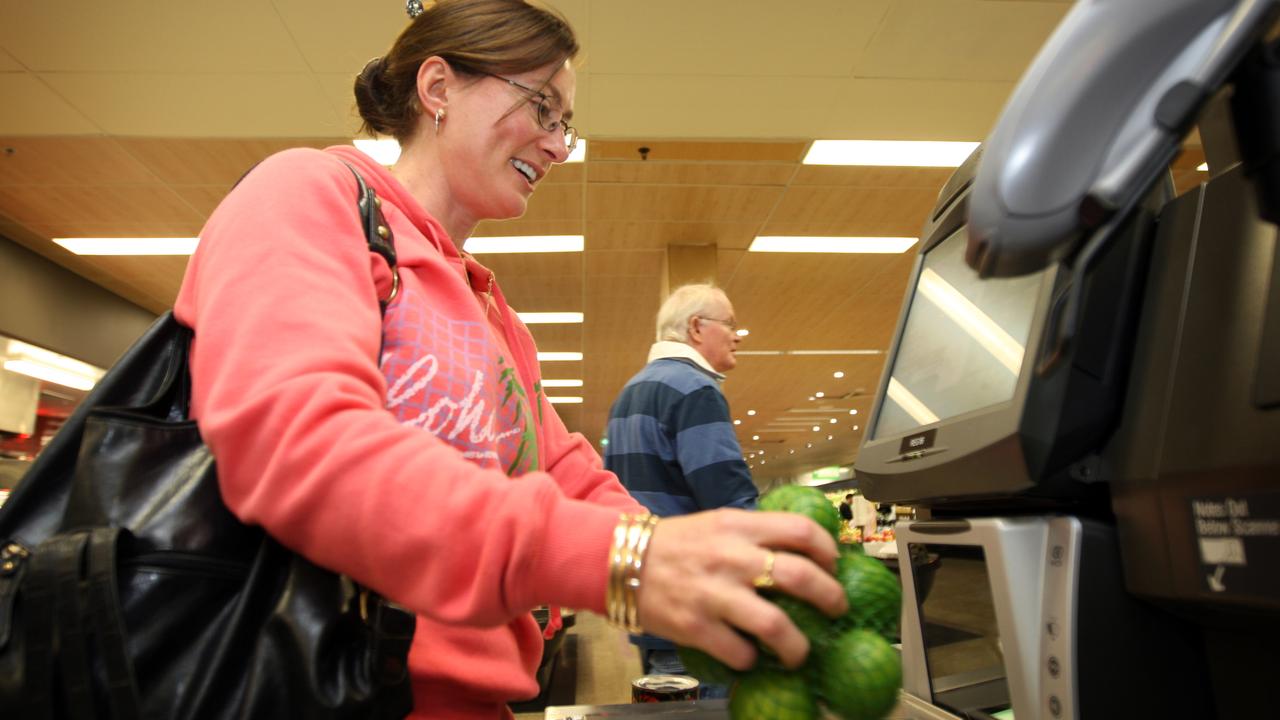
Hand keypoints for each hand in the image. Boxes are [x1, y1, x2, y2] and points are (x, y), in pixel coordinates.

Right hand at [635, 508, 847, 670]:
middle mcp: (732, 557)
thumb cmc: (675, 543)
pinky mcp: (696, 627)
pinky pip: (739, 652)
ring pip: (776, 626)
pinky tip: (749, 657)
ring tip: (799, 652)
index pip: (801, 530)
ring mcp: (715, 594)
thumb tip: (799, 551)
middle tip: (836, 609)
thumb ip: (754, 534)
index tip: (834, 566)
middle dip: (831, 598)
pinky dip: (751, 660)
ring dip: (797, 646)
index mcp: (739, 526)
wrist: (620, 561)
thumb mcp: (717, 522)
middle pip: (801, 577)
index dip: (828, 551)